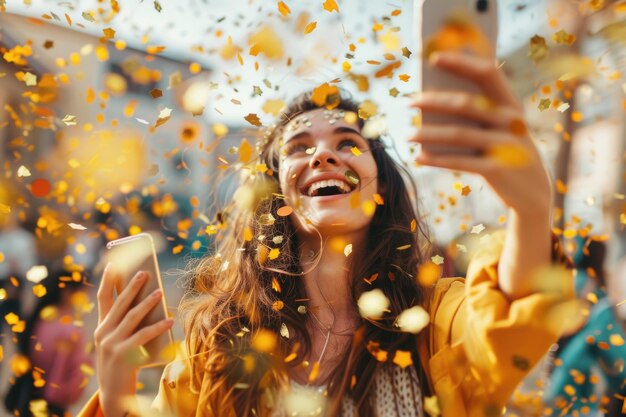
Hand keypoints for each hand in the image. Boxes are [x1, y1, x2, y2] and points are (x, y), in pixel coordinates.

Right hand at [94, 265, 173, 416]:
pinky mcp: (122, 355)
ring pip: (131, 317)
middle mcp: (102, 333)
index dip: (107, 281)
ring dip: (147, 303)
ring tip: (160, 292)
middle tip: (144, 272)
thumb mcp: (119, 341)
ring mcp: (110, 344)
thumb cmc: (121, 363)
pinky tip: (170, 320)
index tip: (113, 264)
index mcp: (101, 327)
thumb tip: (151, 302)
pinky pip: (142, 336)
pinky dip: (157, 327)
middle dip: (132, 287)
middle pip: (119, 304)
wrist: (113, 392)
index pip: (102, 298)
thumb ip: (128, 324)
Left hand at [410, 51, 551, 216]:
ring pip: (458, 134)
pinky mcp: (498, 170)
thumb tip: (431, 97)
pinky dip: (436, 159)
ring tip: (408, 135)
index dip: (463, 62)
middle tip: (409, 102)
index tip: (434, 57)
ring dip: (428, 133)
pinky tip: (419, 157)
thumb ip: (475, 111)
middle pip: (466, 103)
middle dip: (433, 101)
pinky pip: (460, 162)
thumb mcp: (498, 128)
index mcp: (511, 104)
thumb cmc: (504, 151)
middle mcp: (511, 121)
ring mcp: (506, 146)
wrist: (532, 192)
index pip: (488, 73)